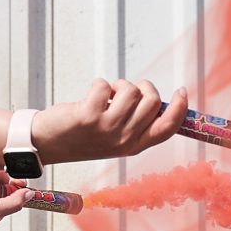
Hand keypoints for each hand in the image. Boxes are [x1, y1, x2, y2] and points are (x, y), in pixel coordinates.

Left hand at [33, 78, 182, 165]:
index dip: (180, 108)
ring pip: (131, 90)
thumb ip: (136, 123)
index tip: (182, 91)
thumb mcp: (114, 138)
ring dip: (119, 84)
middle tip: (125, 90)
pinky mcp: (90, 116)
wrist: (48, 144)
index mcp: (134, 146)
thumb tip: (157, 101)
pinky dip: (99, 84)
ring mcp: (107, 129)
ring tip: (105, 96)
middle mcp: (124, 140)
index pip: (168, 128)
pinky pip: (105, 85)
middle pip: (152, 101)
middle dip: (142, 86)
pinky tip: (90, 97)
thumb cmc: (83, 136)